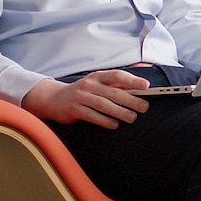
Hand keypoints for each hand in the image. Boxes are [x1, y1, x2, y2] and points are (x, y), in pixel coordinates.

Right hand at [22, 68, 150, 127]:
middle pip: (113, 92)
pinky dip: (105, 120)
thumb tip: (138, 91)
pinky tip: (115, 124)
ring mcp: (81, 97)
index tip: (146, 86)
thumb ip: (114, 87)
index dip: (132, 80)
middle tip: (144, 107)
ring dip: (120, 112)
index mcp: (98, 76)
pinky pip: (92, 115)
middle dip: (131, 100)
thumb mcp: (96, 85)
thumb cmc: (82, 92)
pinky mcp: (74, 109)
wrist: (54, 99)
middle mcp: (89, 85)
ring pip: (104, 104)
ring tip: (132, 118)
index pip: (117, 75)